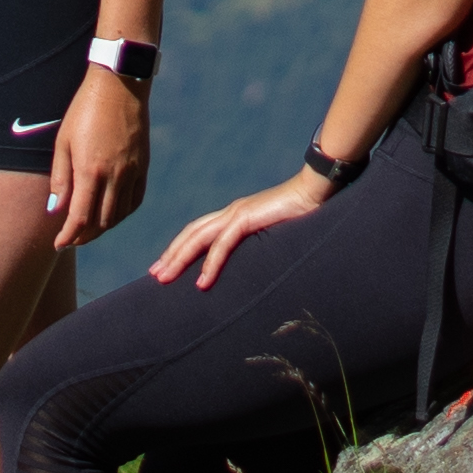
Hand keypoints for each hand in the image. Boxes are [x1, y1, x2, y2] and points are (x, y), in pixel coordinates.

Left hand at [40, 65, 150, 249]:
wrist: (119, 86)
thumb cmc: (84, 110)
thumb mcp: (63, 142)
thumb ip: (61, 179)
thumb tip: (56, 210)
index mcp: (91, 170)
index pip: (80, 218)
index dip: (69, 236)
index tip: (59, 244)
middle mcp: (115, 176)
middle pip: (101, 222)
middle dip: (84, 236)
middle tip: (71, 238)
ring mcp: (133, 172)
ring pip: (119, 215)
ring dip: (102, 227)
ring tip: (87, 228)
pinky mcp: (143, 167)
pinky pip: (134, 201)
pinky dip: (122, 214)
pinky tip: (111, 213)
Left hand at [149, 165, 325, 288]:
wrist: (318, 189)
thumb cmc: (305, 213)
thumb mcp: (277, 235)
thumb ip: (263, 246)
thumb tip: (259, 269)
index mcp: (235, 215)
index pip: (199, 232)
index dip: (180, 248)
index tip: (166, 266)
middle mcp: (231, 212)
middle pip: (191, 234)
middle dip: (170, 255)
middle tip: (154, 276)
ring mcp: (237, 213)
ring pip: (198, 238)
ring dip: (179, 259)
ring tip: (165, 279)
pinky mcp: (247, 218)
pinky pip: (222, 245)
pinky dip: (210, 265)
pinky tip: (202, 283)